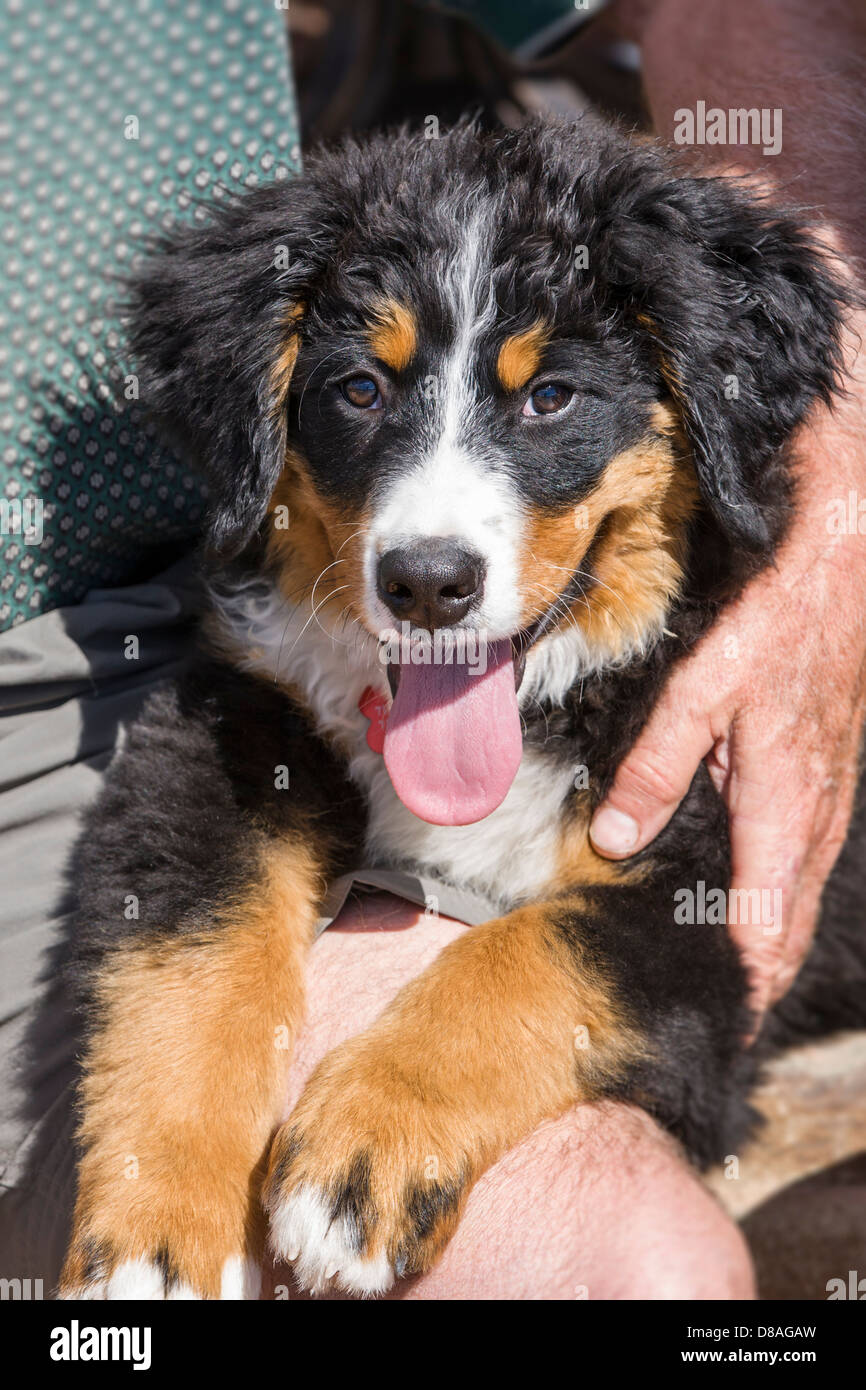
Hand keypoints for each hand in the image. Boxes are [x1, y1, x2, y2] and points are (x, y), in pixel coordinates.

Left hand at [590, 389, 865, 1021]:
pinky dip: (787, 890)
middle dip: (762, 974)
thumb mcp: (700, 692)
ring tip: (743, 975)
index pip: (767, 927)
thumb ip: (653, 768)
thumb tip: (615, 841)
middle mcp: (814, 814)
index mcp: (784, 810)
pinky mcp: (827, 769)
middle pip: (791, 922)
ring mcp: (828, 793)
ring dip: (775, 936)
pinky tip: (767, 890)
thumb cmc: (776, 623)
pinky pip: (810, 851)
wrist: (842, 565)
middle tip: (730, 1017)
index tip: (723, 1026)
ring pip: (803, 888)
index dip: (745, 983)